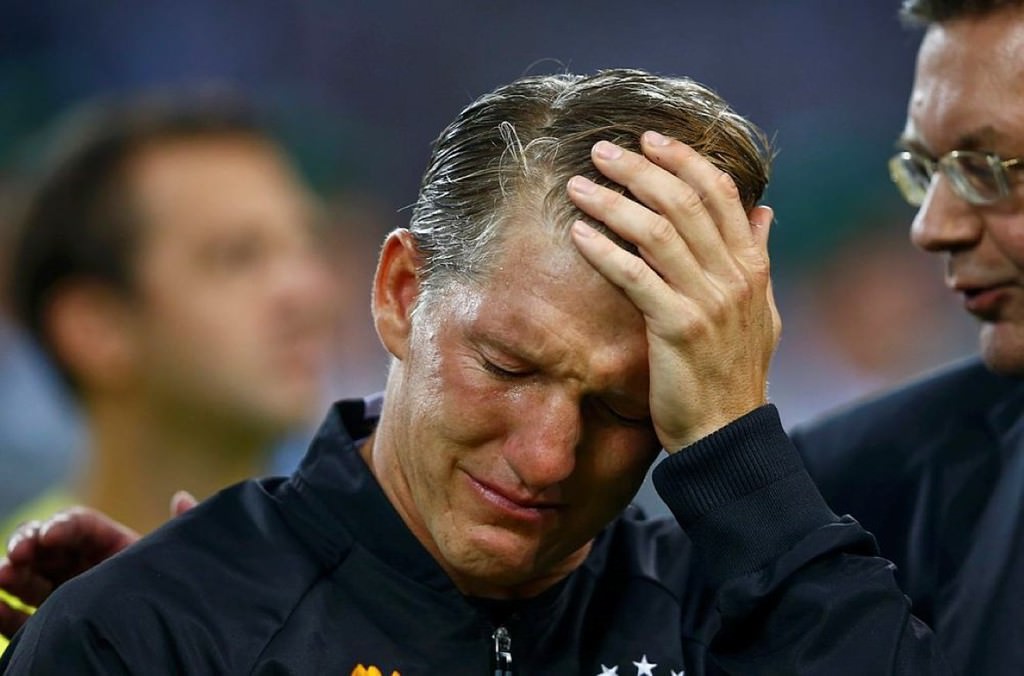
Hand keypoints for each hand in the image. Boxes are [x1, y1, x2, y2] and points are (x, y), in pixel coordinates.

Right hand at [0, 492, 196, 636]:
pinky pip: (19, 617)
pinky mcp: (52, 625)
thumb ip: (184, 529)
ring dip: (11, 572)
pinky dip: (3, 610)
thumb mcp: (180, 562)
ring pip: (28, 578)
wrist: (169, 649)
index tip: (50, 535)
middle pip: (47, 547)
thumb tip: (181, 496)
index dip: (63, 525)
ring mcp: (65, 595)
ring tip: (1, 576)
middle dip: (28, 544)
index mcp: (114, 547)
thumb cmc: (174, 596)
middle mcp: (85, 567)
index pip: (81, 526)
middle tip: (18, 555)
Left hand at [567, 132, 779, 449]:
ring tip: (578, 185)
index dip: (684, 159)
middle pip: (684, 200)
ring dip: (613, 201)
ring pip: (656, 230)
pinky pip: (635, 276)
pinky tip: (579, 233)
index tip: (650, 138)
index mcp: (751, 266)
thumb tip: (764, 212)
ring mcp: (707, 301)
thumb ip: (757, 258)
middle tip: (601, 150)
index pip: (720, 192)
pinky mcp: (678, 328)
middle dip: (640, 168)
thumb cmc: (734, 370)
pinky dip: (605, 249)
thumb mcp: (760, 310)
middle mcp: (733, 276)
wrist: (726, 431)